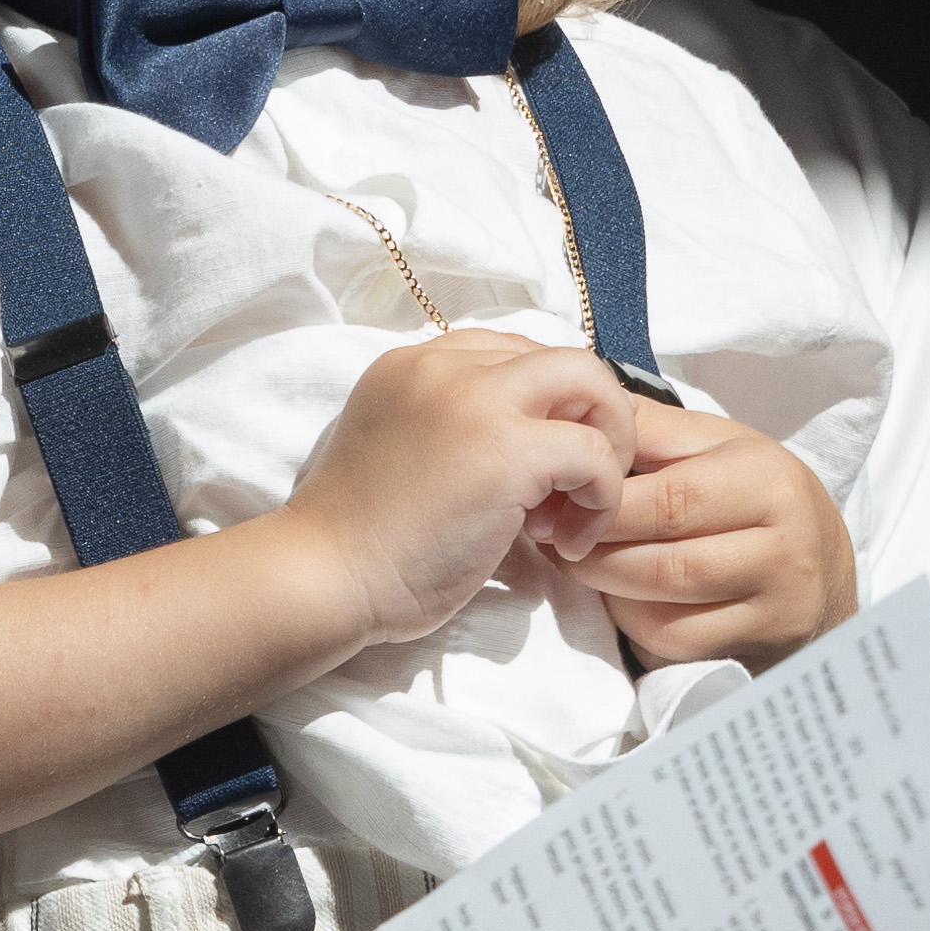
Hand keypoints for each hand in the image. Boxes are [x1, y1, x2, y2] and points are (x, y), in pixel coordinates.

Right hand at [279, 330, 644, 654]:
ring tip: (571, 516)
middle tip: (574, 487)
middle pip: (564, 357)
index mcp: (415, 363)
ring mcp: (476, 401)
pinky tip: (564, 542)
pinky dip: (599, 499)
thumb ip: (456, 428)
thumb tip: (533, 446)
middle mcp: (445, 365)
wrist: (324, 578)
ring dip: (605, 449)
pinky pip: (595, 454)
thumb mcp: (402, 450)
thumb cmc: (361, 539)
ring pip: (591, 382)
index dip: (546, 409)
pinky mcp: (505, 451)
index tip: (536, 473)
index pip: (517, 353)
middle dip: (591, 418)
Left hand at [578, 405, 855, 668]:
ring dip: (604, 588)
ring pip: (663, 610)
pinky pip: (673, 645)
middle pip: (663, 562)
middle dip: (593, 550)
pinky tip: (617, 598)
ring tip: (574, 562)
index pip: (669, 498)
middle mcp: (783, 547)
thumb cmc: (753, 499)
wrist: (825, 572)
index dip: (602, 505)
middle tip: (549, 537)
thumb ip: (653, 431)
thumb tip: (582, 409)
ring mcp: (776, 607)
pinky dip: (631, 624)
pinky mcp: (759, 650)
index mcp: (768, 480)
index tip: (556, 500)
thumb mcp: (718, 447)